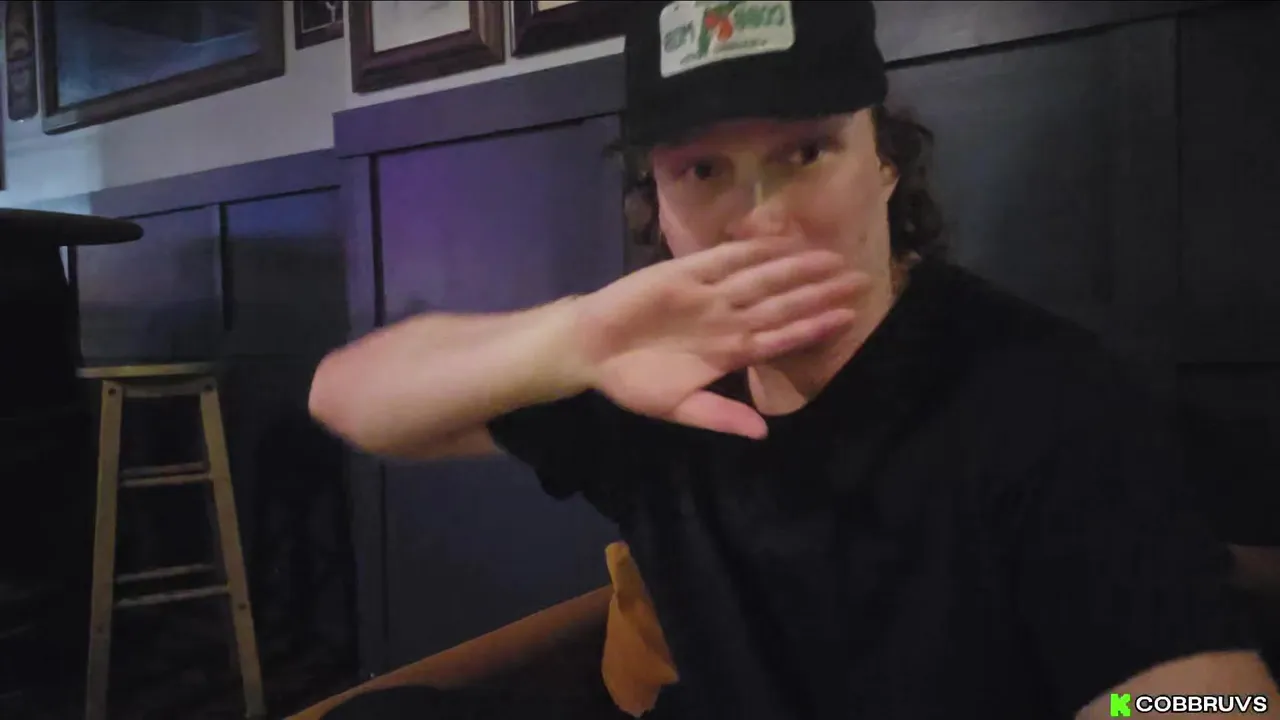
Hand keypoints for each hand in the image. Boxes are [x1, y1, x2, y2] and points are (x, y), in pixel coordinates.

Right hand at [570, 238, 864, 437]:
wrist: (590, 352)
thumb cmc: (633, 382)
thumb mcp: (678, 407)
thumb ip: (720, 416)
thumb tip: (763, 433)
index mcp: (730, 352)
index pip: (783, 336)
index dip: (815, 326)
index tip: (850, 317)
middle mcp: (727, 318)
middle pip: (783, 302)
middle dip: (820, 291)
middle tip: (861, 279)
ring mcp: (708, 293)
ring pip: (762, 278)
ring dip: (797, 268)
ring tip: (833, 259)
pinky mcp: (684, 273)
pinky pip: (725, 258)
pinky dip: (753, 249)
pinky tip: (784, 243)